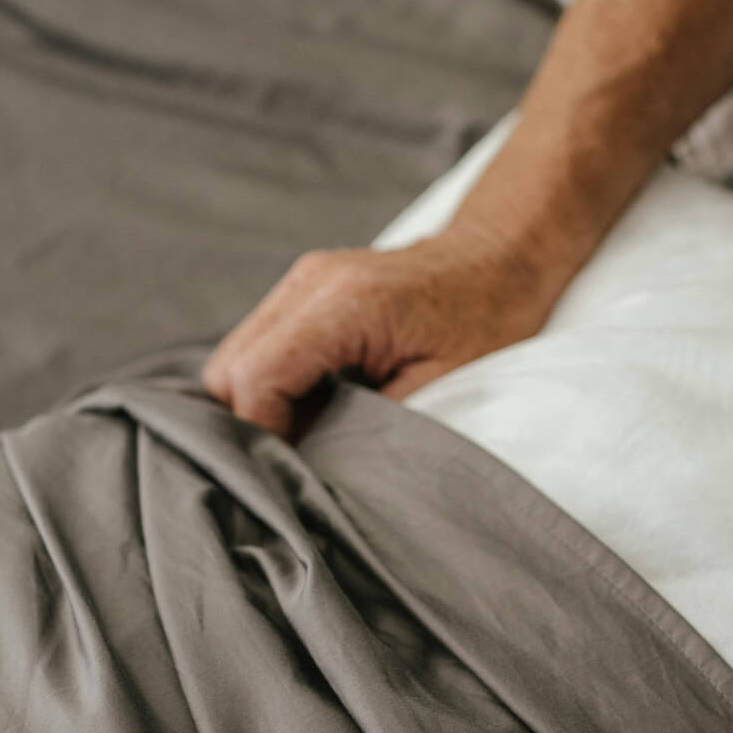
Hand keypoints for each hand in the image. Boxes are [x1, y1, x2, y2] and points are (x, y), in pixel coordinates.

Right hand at [201, 225, 565, 434]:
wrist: (502, 256)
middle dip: (252, 424)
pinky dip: (277, 384)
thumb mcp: (442, 386)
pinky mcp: (307, 288)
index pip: (255, 379)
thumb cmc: (488, 318)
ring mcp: (303, 281)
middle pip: (229, 370)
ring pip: (237, 357)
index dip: (261, 437)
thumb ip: (373, 426)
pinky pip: (263, 344)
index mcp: (342, 305)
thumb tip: (319, 466)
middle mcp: (309, 284)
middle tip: (296, 463)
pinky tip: (318, 408)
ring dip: (262, 404)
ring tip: (311, 437)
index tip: (288, 476)